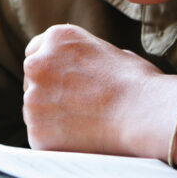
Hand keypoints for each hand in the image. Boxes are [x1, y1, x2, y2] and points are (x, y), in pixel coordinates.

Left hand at [22, 24, 163, 155]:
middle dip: (48, 91)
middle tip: (76, 105)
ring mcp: (33, 98)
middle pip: (32, 80)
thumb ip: (83, 57)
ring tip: (84, 123)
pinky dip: (56, 140)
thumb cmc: (137, 83)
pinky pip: (41, 136)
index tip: (60, 80)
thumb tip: (80, 69)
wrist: (144, 114)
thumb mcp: (110, 51)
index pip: (35, 50)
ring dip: (51, 115)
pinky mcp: (37, 131)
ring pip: (34, 109)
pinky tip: (81, 138)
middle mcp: (37, 64)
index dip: (50, 67)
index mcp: (57, 38)